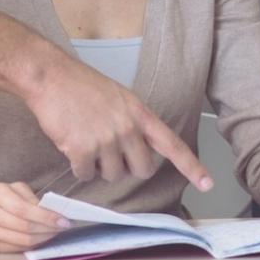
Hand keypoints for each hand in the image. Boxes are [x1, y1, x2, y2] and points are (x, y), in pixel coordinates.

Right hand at [0, 181, 70, 252]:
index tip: (64, 220)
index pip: (25, 209)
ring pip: (20, 240)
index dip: (47, 217)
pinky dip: (31, 245)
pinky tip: (40, 240)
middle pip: (24, 226)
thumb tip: (52, 211)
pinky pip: (14, 248)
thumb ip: (30, 198)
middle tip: (62, 228)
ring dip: (42, 239)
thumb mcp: (11, 189)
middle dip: (47, 229)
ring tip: (53, 234)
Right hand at [26, 56, 212, 190]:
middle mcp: (128, 128)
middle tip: (111, 153)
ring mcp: (105, 139)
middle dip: (128, 169)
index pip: (172, 145)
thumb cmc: (83, 86)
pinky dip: (79, 168)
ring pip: (112, 175)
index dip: (191, 167)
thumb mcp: (120, 99)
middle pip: (142, 171)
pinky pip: (86, 176)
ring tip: (87, 140)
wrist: (51, 76)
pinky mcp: (81, 150)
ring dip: (99, 167)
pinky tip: (72, 146)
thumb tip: (139, 151)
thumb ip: (134, 124)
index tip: (208, 184)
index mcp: (140, 114)